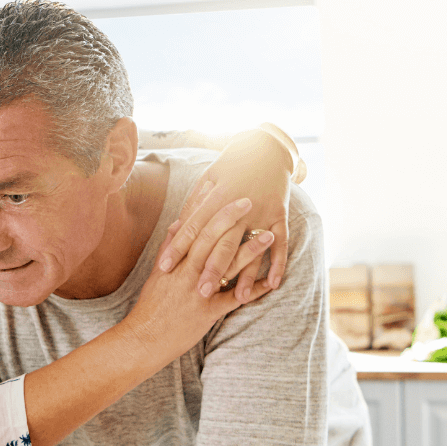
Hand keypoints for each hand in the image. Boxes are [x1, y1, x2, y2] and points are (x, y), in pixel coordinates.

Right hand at [126, 208, 274, 351]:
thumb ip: (168, 248)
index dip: (208, 210)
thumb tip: (177, 223)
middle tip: (248, 201)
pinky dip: (254, 290)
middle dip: (230, 220)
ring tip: (267, 234)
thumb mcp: (156, 274)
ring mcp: (198, 292)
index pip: (192, 229)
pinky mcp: (207, 313)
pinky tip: (271, 281)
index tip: (221, 192)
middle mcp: (186, 273)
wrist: (143, 339)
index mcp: (174, 262)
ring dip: (249, 250)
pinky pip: (235, 299)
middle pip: (210, 241)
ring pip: (226, 266)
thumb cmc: (151, 307)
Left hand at [156, 129, 293, 301]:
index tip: (165, 267)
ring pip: (252, 247)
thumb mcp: (209, 177)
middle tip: (199, 293)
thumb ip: (194, 204)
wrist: (268, 147)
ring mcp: (262, 211)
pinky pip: (282, 241)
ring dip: (245, 274)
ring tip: (236, 298)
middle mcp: (240, 206)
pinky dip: (278, 263)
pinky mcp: (280, 214)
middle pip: (223, 242)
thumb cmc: (232, 164)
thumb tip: (176, 227)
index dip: (178, 247)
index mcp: (217, 195)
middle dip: (211, 269)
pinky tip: (272, 284)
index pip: (194, 227)